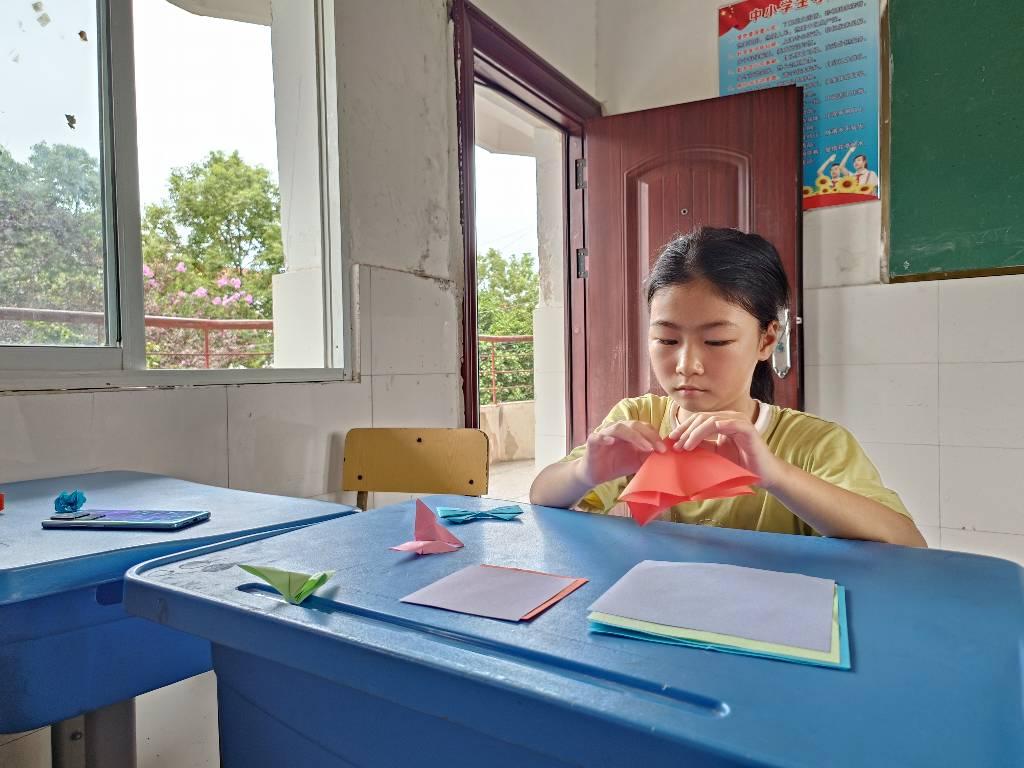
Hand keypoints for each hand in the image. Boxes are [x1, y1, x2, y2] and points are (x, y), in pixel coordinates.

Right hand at [577, 420, 665, 486]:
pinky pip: (597, 437)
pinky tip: (611, 442)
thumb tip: (665, 454)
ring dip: (634, 436)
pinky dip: (604, 438)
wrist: (596, 475)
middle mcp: (618, 429)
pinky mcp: (592, 442)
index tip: (664, 450)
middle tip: (659, 448)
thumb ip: (649, 456)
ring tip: (645, 447)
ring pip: (619, 428)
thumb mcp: (637, 462)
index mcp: (630, 432)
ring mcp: (605, 434)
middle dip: (649, 436)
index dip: (655, 436)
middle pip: (634, 425)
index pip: (645, 427)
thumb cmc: (617, 465)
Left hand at [669, 411, 784, 488]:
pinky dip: (706, 432)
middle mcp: (731, 417)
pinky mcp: (746, 428)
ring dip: (693, 433)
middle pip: (701, 417)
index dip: (683, 427)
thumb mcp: (716, 453)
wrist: (763, 474)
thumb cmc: (741, 464)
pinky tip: (695, 442)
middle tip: (675, 444)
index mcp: (723, 420)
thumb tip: (680, 443)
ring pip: (709, 420)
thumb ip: (702, 445)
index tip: (671, 439)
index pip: (699, 418)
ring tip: (684, 446)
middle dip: (685, 430)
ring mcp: (739, 420)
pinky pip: (723, 424)